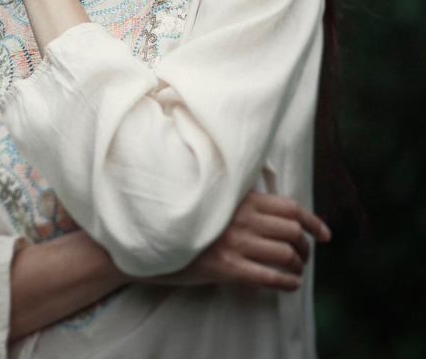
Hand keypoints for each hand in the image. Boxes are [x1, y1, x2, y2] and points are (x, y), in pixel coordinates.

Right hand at [147, 191, 330, 291]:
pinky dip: (287, 282)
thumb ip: (243, 198)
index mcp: (243, 197)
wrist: (158, 236)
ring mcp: (236, 242)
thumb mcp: (218, 198)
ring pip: (285, 254)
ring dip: (298, 265)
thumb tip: (274, 205)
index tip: (325, 234)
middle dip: (306, 247)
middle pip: (293, 231)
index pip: (291, 207)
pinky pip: (269, 276)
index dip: (314, 221)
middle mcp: (243, 217)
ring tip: (296, 270)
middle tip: (305, 256)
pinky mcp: (227, 267)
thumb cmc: (191, 216)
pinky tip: (290, 285)